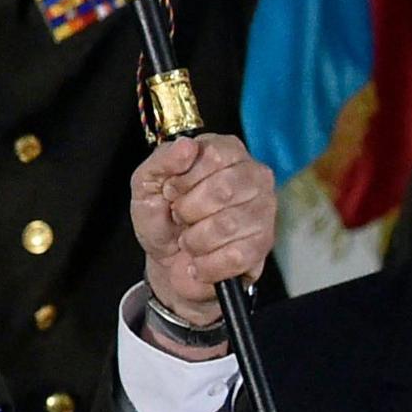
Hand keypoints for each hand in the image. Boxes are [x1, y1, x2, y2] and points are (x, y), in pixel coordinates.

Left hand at [130, 132, 275, 332]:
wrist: (169, 262)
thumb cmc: (162, 217)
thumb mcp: (146, 185)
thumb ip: (161, 162)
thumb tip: (186, 146)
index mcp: (224, 151)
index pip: (214, 156)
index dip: (184, 180)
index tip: (171, 192)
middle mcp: (252, 175)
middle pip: (223, 190)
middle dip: (188, 211)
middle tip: (180, 217)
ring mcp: (264, 209)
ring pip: (228, 225)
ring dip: (195, 240)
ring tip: (189, 239)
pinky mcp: (264, 243)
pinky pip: (235, 256)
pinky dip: (207, 265)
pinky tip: (199, 260)